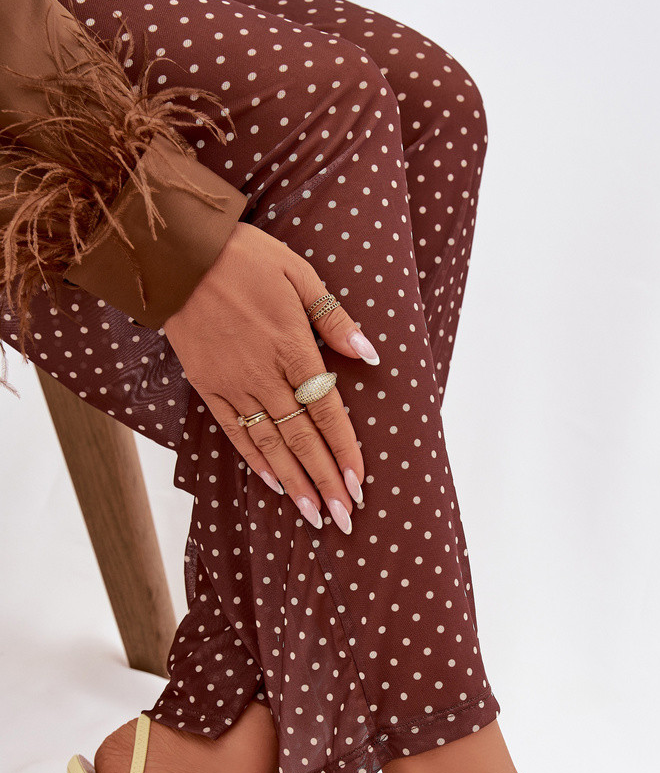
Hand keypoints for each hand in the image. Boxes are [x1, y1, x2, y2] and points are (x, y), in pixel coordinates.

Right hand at [163, 222, 379, 532]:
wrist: (177, 254)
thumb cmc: (244, 258)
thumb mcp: (299, 274)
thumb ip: (334, 318)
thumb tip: (369, 353)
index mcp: (292, 347)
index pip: (327, 411)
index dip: (345, 450)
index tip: (360, 483)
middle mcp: (264, 374)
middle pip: (302, 439)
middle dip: (326, 481)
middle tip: (345, 518)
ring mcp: (233, 384)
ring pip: (270, 444)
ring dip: (295, 482)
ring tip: (314, 515)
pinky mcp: (207, 386)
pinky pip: (235, 432)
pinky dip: (255, 460)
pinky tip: (274, 484)